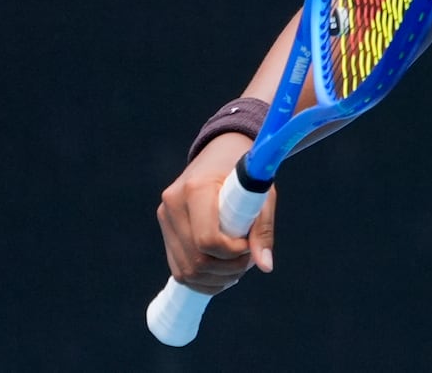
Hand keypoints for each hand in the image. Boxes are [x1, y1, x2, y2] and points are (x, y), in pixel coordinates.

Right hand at [157, 132, 276, 294]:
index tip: (250, 245)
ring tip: (238, 265)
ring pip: (186, 271)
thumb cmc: (244, 171)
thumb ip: (263, 229)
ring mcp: (165, 218)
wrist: (220, 152)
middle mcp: (173, 204)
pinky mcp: (166, 230)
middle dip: (227, 269)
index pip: (208, 240)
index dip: (232, 253)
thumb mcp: (261, 192)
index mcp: (196, 189)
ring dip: (216, 279)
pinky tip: (223, 272)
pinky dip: (203, 279)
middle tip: (249, 259)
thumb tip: (266, 266)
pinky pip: (179, 269)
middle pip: (196, 261)